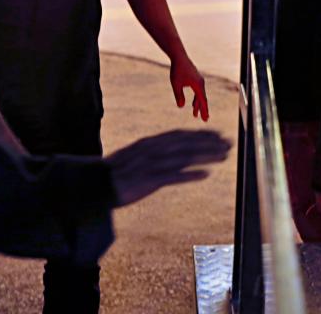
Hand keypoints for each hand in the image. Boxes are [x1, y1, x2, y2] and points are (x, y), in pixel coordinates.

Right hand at [106, 129, 230, 206]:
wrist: (92, 186)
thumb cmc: (114, 173)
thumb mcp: (136, 156)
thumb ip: (154, 152)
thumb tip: (173, 151)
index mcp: (150, 143)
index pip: (180, 135)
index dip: (200, 134)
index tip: (217, 134)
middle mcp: (152, 150)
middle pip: (187, 144)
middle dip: (210, 143)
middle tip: (228, 144)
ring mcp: (150, 164)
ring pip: (185, 157)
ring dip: (206, 155)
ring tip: (224, 156)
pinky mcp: (147, 181)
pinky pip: (173, 176)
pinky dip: (190, 174)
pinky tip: (205, 174)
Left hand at [170, 54, 208, 120]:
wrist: (179, 58)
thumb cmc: (177, 71)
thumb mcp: (176, 84)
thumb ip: (179, 96)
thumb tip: (181, 106)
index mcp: (198, 85)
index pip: (202, 100)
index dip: (204, 110)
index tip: (205, 118)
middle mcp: (201, 84)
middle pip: (203, 99)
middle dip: (203, 109)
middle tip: (204, 120)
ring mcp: (199, 81)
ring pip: (200, 96)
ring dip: (198, 105)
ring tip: (195, 114)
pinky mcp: (196, 79)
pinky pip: (198, 92)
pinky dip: (196, 99)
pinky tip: (193, 103)